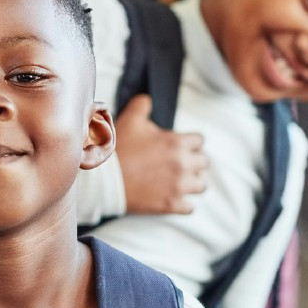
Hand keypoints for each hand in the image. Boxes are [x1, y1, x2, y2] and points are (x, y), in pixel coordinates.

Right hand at [115, 95, 207, 214]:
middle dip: (194, 162)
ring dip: (193, 182)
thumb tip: (147, 100)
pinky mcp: (171, 205)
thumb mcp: (129, 120)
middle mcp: (183, 164)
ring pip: (202, 185)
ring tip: (181, 181)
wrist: (104, 180)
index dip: (190, 143)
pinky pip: (190, 207)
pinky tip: (175, 199)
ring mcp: (178, 187)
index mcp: (176, 143)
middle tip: (180, 164)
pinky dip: (185, 203)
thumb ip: (142, 105)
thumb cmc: (118, 149)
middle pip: (204, 163)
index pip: (200, 141)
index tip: (181, 147)